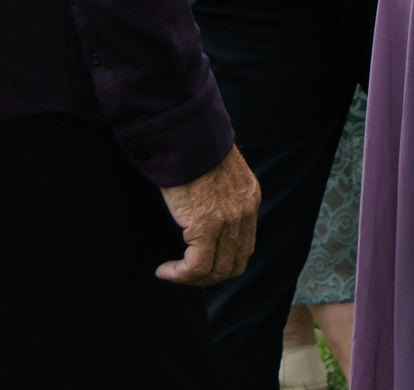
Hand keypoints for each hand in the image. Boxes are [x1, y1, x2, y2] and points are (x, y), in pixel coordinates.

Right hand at [157, 145, 259, 285]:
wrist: (187, 135)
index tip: (200, 262)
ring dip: (192, 279)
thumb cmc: (192, 148)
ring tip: (171, 273)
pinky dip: (180, 275)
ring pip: (217, 270)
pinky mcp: (206, 225)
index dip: (223, 261)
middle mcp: (244, 212)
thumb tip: (202, 212)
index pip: (245, 245)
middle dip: (209, 276)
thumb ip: (219, 194)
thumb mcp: (218, 172)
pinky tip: (165, 270)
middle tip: (185, 274)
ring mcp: (228, 221)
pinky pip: (197, 266)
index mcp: (249, 198)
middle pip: (235, 264)